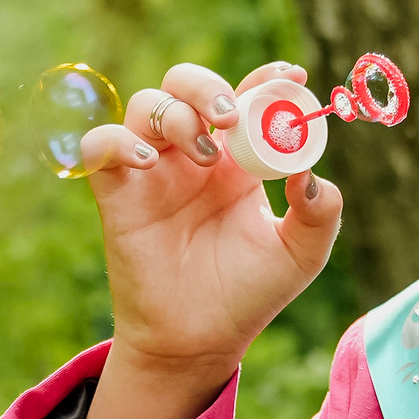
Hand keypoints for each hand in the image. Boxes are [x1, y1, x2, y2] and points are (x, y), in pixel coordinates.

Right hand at [74, 62, 341, 418]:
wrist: (199, 340)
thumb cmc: (248, 294)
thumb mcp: (300, 254)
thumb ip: (320, 213)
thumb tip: (311, 172)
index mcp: (237, 158)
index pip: (247, 96)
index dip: (265, 79)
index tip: (291, 77)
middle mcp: (192, 154)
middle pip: (185, 84)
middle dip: (207, 86)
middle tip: (230, 116)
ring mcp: (152, 171)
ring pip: (145, 104)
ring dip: (175, 114)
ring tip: (202, 154)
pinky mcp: (117, 193)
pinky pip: (98, 145)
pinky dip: (116, 141)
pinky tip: (146, 163)